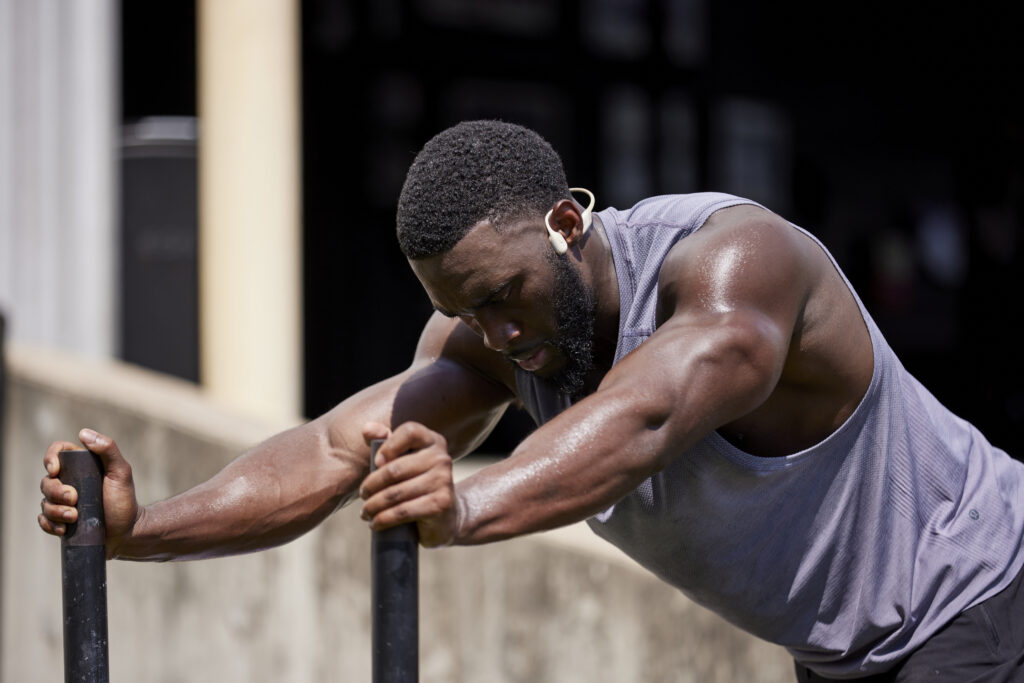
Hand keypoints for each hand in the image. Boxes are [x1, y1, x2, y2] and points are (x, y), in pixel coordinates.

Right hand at [38, 428, 142, 558]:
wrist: (127, 531)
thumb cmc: (125, 500)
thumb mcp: (121, 472)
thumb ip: (108, 450)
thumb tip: (83, 433)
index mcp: (81, 466)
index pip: (57, 452)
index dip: (50, 458)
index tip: (56, 470)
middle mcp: (69, 482)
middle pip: (47, 481)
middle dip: (56, 492)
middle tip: (74, 499)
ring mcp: (63, 502)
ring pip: (44, 502)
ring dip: (55, 511)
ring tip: (74, 518)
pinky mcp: (60, 521)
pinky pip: (43, 521)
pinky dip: (49, 525)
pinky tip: (64, 529)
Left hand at [359, 421, 460, 547]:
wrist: (445, 517)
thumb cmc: (416, 483)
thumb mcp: (403, 459)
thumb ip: (384, 440)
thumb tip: (367, 429)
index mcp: (433, 441)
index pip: (409, 431)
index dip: (388, 446)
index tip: (376, 463)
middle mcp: (442, 458)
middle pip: (394, 469)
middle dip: (371, 485)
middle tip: (363, 495)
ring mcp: (444, 481)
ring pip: (395, 493)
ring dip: (373, 505)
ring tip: (365, 512)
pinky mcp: (441, 504)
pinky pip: (402, 512)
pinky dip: (383, 520)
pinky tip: (375, 523)